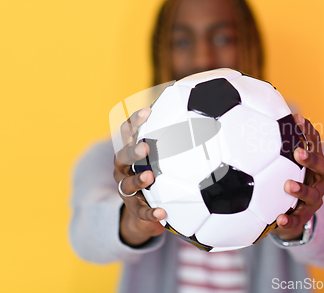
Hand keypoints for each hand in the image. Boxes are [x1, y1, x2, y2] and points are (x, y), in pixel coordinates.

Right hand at [113, 107, 166, 246]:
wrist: (142, 212)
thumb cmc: (154, 177)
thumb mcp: (158, 159)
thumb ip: (172, 144)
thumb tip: (201, 120)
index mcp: (129, 154)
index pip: (127, 134)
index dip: (135, 122)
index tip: (147, 111)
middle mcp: (123, 170)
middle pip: (122, 157)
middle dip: (132, 151)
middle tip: (145, 146)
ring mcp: (127, 190)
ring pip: (127, 184)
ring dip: (138, 179)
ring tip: (149, 176)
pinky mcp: (135, 210)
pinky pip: (142, 212)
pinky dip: (150, 213)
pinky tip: (161, 213)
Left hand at [272, 114, 323, 240]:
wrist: (292, 217)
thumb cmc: (286, 182)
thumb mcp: (284, 165)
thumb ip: (275, 148)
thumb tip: (255, 121)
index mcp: (314, 165)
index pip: (315, 144)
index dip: (309, 131)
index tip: (297, 119)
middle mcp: (319, 180)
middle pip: (323, 167)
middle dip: (312, 159)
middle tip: (298, 152)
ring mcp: (314, 200)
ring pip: (312, 195)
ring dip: (301, 189)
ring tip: (288, 185)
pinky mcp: (304, 218)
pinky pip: (298, 220)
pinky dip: (289, 220)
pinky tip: (280, 218)